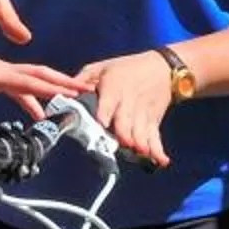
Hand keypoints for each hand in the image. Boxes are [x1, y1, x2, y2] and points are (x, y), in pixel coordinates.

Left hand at [0, 29, 75, 121]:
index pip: (27, 82)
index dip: (51, 89)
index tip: (73, 93)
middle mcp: (0, 69)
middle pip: (38, 75)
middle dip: (62, 82)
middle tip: (86, 89)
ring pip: (32, 78)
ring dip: (52, 88)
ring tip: (71, 100)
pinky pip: (19, 85)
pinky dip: (33, 95)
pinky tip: (38, 111)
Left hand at [73, 52, 178, 169]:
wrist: (164, 67)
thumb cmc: (129, 68)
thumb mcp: (102, 67)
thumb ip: (82, 80)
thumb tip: (64, 94)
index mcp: (114, 88)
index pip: (108, 103)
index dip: (104, 114)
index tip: (102, 124)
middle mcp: (129, 102)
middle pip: (126, 121)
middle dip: (124, 134)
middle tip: (122, 143)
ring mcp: (143, 113)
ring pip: (141, 131)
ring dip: (140, 143)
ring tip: (139, 152)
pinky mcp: (153, 121)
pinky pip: (156, 137)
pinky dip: (158, 150)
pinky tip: (161, 161)